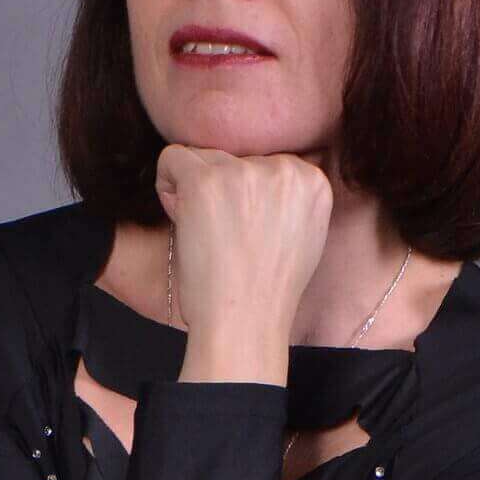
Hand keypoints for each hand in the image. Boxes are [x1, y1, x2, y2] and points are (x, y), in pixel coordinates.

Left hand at [155, 143, 331, 340]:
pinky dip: (166, 183)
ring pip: (204, 157)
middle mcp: (284, 170)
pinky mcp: (207, 181)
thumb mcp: (303, 237)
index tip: (245, 231)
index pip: (265, 164)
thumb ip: (290, 201)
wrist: (244, 322)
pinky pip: (172, 158)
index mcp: (313, 182)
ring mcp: (244, 173)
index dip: (246, 197)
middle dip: (221, 191)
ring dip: (194, 190)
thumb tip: (260, 174)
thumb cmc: (265, 291)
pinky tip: (178, 217)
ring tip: (204, 233)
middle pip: (234, 158)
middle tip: (222, 236)